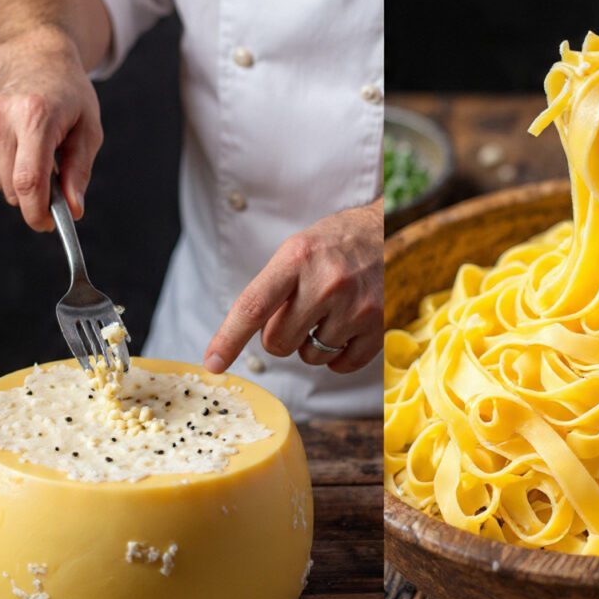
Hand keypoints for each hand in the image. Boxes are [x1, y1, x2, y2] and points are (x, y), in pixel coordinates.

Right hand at [0, 27, 102, 230]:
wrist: (35, 59)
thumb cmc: (69, 94)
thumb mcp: (89, 130)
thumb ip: (79, 172)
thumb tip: (73, 210)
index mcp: (35, 118)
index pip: (29, 180)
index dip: (36, 211)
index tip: (48, 225)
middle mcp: (2, 120)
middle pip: (14, 187)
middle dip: (37, 197)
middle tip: (58, 178)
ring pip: (3, 184)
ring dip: (24, 181)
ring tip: (40, 150)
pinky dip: (9, 169)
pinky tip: (20, 145)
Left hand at [204, 200, 383, 375]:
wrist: (385, 232)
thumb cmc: (332, 245)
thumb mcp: (296, 250)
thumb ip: (271, 290)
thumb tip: (242, 337)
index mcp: (297, 258)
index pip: (253, 307)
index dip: (229, 339)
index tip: (213, 362)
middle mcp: (327, 282)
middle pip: (278, 342)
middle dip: (280, 336)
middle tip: (298, 313)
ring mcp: (356, 306)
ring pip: (310, 356)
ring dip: (311, 344)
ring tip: (328, 313)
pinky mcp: (378, 325)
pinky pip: (341, 365)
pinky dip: (337, 356)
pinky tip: (344, 329)